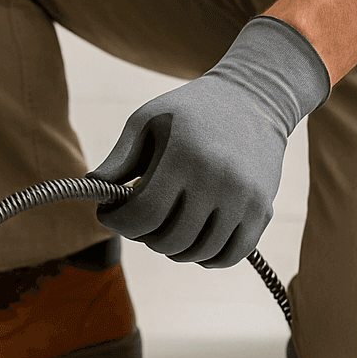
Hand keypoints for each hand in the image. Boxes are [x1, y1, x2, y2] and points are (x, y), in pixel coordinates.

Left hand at [90, 17, 329, 267]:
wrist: (253, 99)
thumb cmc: (190, 110)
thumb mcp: (147, 120)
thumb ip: (118, 158)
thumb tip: (93, 190)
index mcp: (184, 156)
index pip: (143, 214)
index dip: (118, 223)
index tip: (108, 215)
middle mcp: (218, 180)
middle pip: (170, 239)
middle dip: (143, 236)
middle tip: (138, 219)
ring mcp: (245, 199)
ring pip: (198, 253)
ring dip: (173, 249)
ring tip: (164, 226)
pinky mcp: (263, 211)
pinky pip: (230, 256)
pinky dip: (206, 257)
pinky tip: (193, 238)